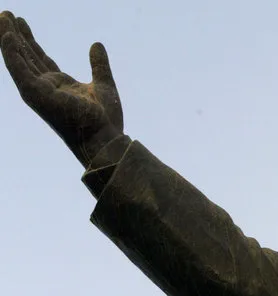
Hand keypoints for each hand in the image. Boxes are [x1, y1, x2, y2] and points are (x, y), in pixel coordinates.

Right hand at [0, 11, 123, 167]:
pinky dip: (12, 52)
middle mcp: (46, 87)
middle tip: (6, 13)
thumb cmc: (105, 119)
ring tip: (2, 16)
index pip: (40, 59)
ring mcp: (39, 91)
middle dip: (15, 35)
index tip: (22, 23)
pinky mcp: (36, 94)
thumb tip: (97, 45)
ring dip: (8, 38)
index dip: (30, 41)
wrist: (105, 137)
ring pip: (18, 59)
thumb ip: (98, 64)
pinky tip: (7, 34)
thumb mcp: (103, 84)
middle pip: (26, 56)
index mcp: (60, 85)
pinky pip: (20, 69)